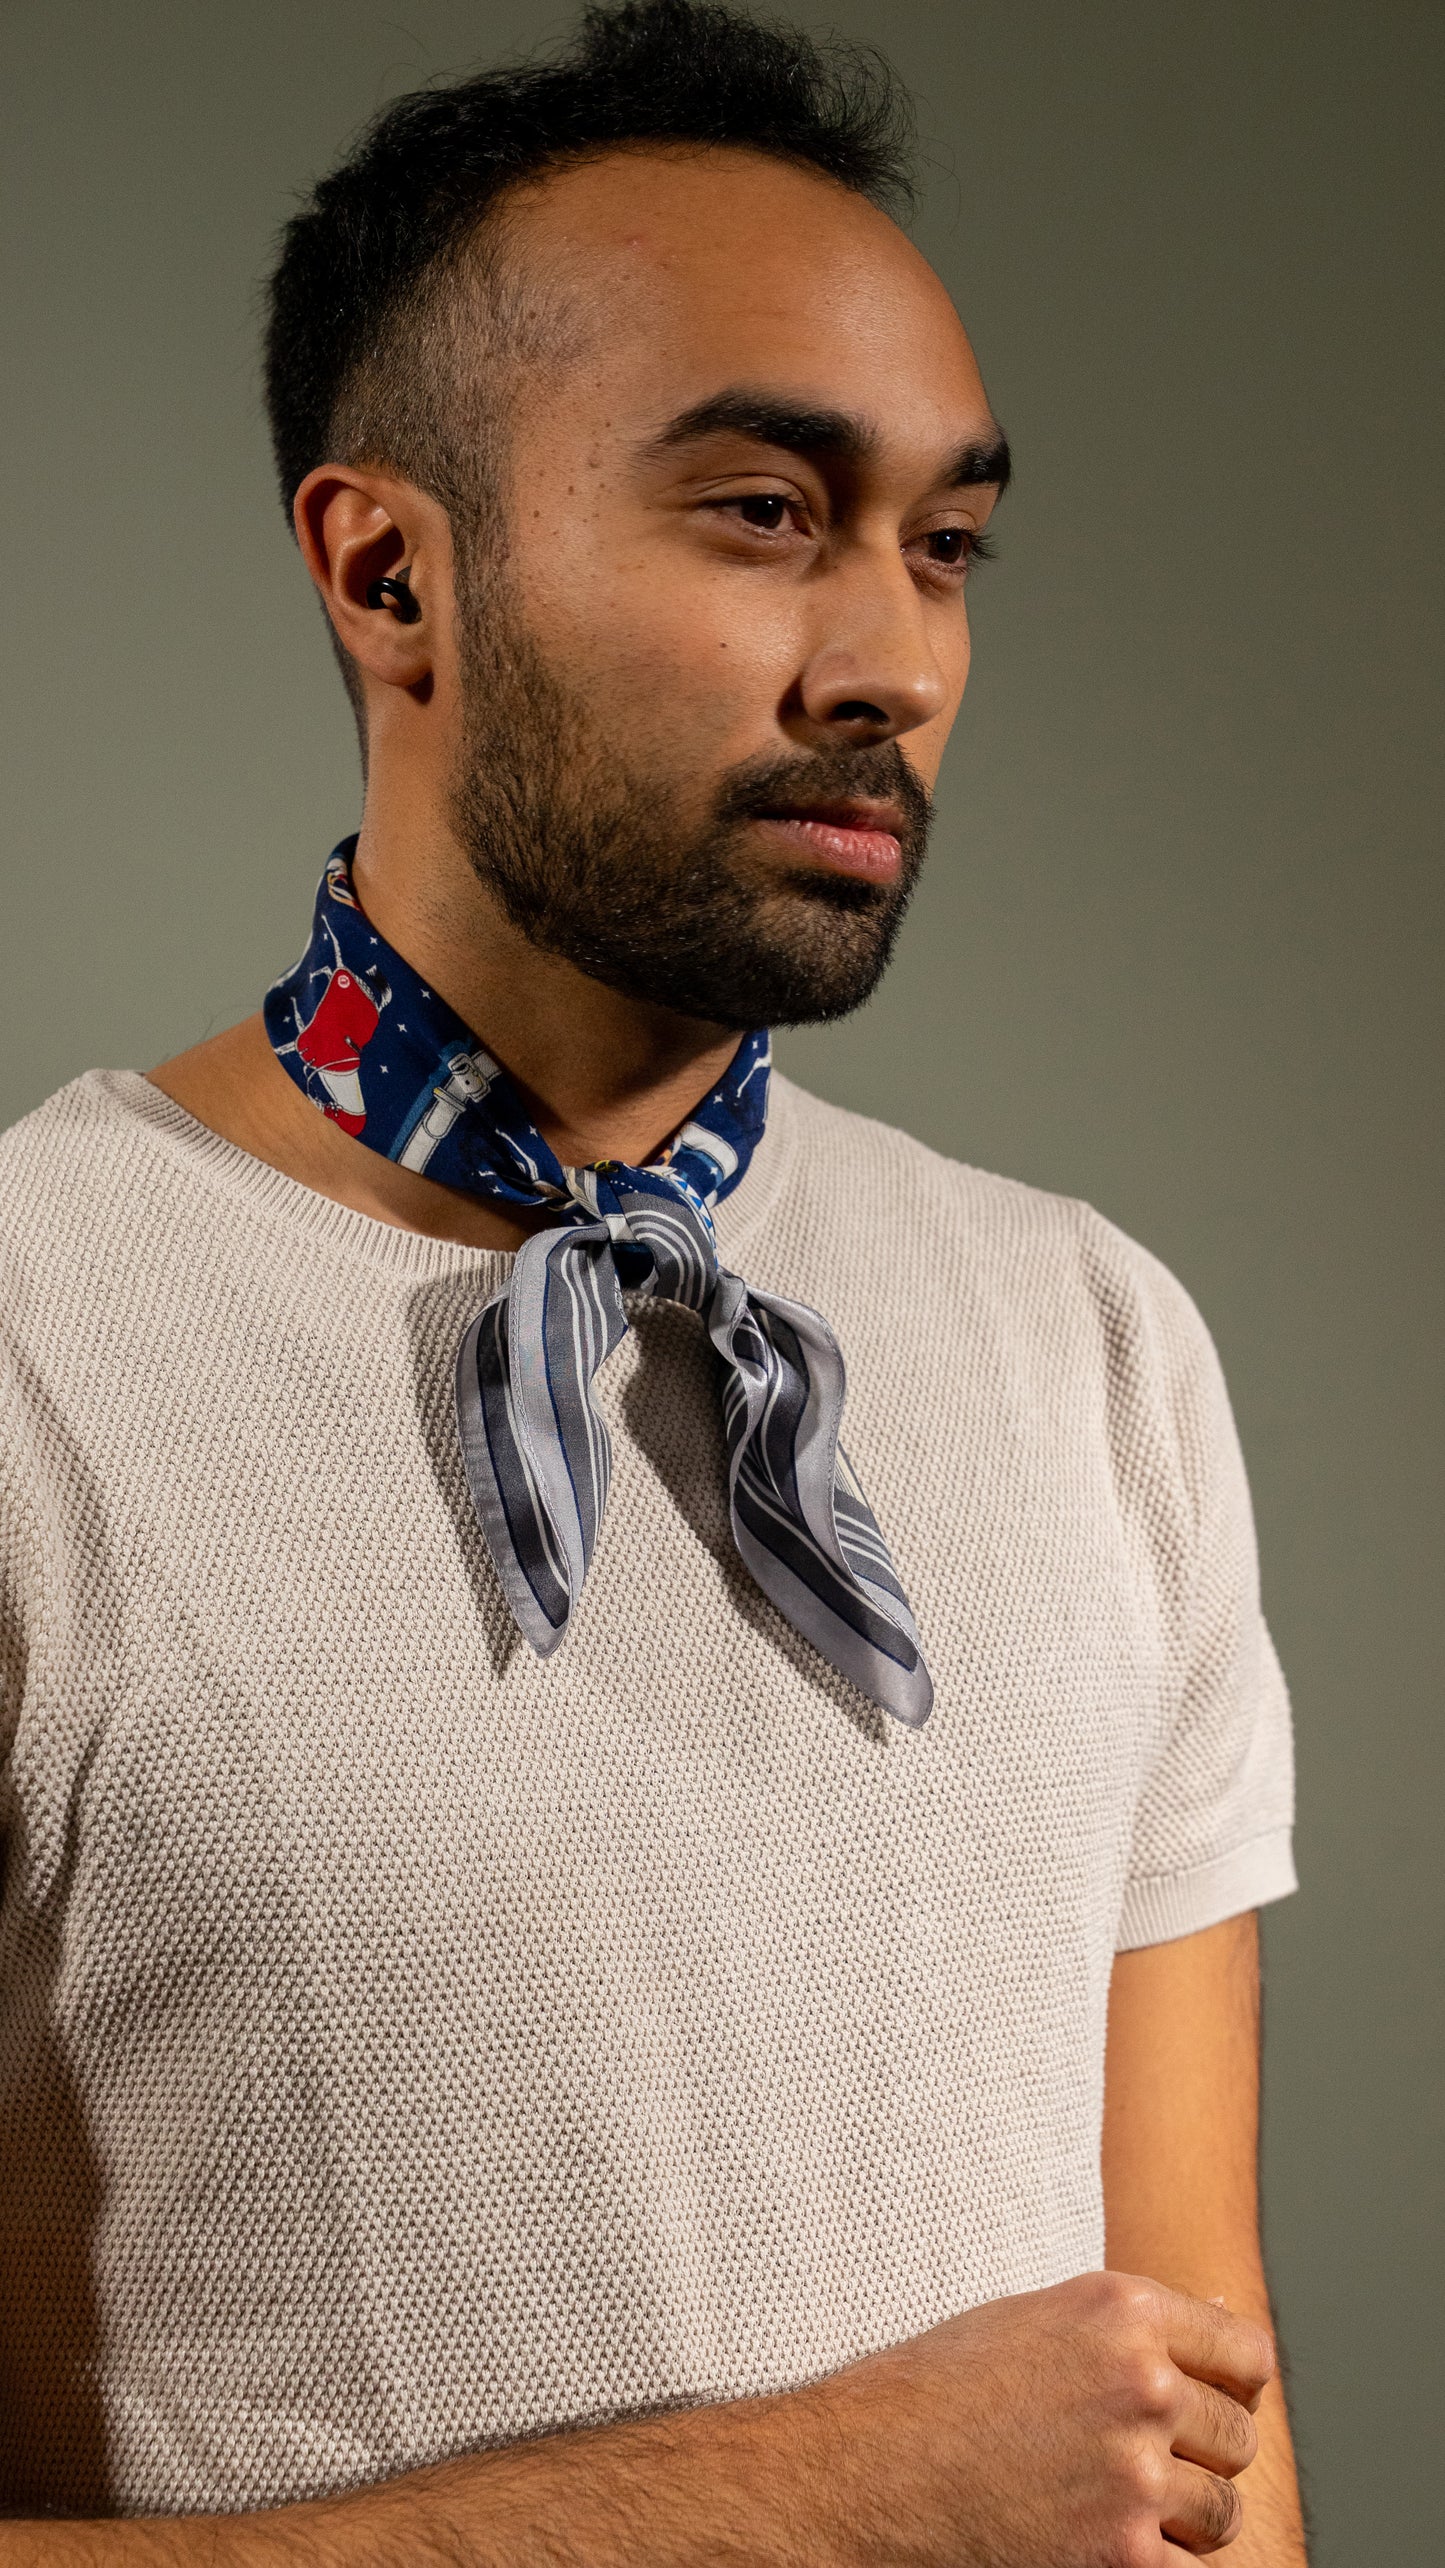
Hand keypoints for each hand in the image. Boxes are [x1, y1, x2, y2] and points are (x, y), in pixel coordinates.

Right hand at [814, 2268, 1274, 2564]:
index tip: (1205, 2408)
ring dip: (1182, 2522)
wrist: (864, 2473)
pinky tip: (1100, 2545)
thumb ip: (1125, 2332)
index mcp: (1121, 2311)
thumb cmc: (936, 2393)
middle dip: (1199, 2458)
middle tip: (1138, 2468)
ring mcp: (1135, 2474)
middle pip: (1238, 2439)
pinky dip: (1154, 2565)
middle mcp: (1141, 2384)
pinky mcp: (1122, 2555)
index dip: (1229, 2388)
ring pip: (1222, 2512)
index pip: (1246, 2356)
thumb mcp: (1033, 2322)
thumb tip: (1215, 2337)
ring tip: (1111, 2510)